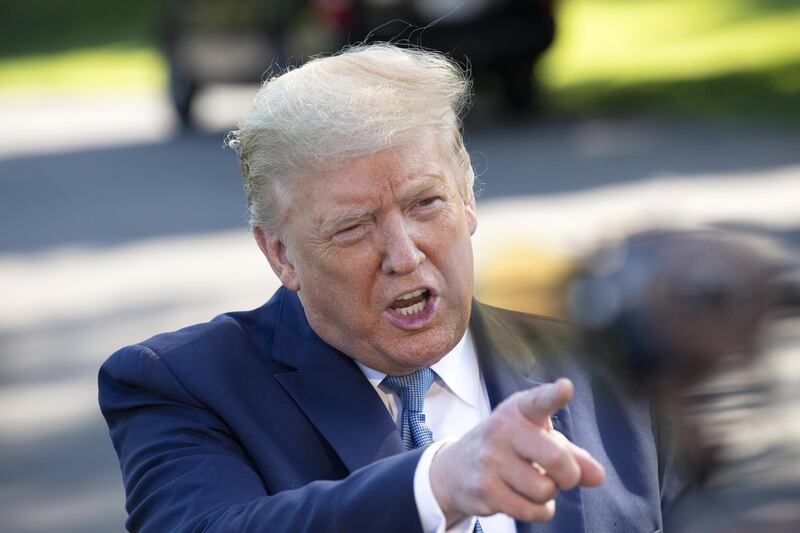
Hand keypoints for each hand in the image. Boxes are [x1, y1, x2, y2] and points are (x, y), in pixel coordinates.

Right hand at [429, 378, 604, 524]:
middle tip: (563, 476)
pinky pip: (530, 510)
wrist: (456, 468)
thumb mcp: (538, 440)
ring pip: (544, 489)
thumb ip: (572, 455)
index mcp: (520, 410)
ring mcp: (491, 459)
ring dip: (548, 494)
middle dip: (569, 475)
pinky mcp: (485, 488)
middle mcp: (503, 429)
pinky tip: (528, 500)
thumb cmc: (509, 449)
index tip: (565, 388)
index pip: (539, 401)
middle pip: (557, 458)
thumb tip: (598, 476)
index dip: (554, 395)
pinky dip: (539, 511)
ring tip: (534, 484)